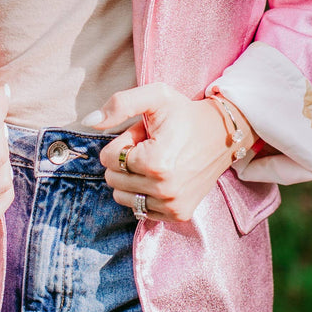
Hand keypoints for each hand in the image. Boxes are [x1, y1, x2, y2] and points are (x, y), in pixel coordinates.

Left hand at [87, 83, 254, 222]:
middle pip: (113, 179)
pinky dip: (144, 193)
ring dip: (133, 178)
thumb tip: (89, 121)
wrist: (223, 134)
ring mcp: (172, 205)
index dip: (125, 141)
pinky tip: (162, 177)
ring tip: (157, 161)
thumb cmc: (185, 114)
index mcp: (156, 163)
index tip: (146, 135)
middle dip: (127, 160)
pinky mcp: (178, 214)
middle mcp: (164, 190)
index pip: (109, 158)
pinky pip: (140, 209)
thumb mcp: (155, 97)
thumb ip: (119, 104)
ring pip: (122, 196)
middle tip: (152, 147)